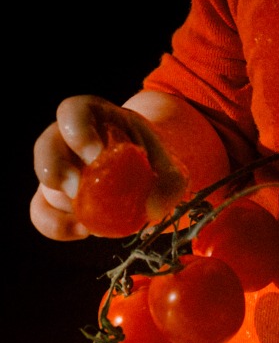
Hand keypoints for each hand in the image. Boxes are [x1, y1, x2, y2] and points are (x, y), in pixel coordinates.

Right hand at [30, 95, 185, 240]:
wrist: (152, 174)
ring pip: (45, 180)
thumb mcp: (172, 166)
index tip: (95, 153)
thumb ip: (170, 184)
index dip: (77, 130)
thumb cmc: (158, 162)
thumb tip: (153, 208)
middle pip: (47, 144)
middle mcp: (71, 139)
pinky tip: (82, 231)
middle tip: (76, 189)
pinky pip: (43, 211)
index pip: (74, 111)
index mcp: (97, 117)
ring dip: (59, 200)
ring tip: (86, 218)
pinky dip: (57, 225)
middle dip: (56, 167)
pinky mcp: (57, 197)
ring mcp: (62, 168)